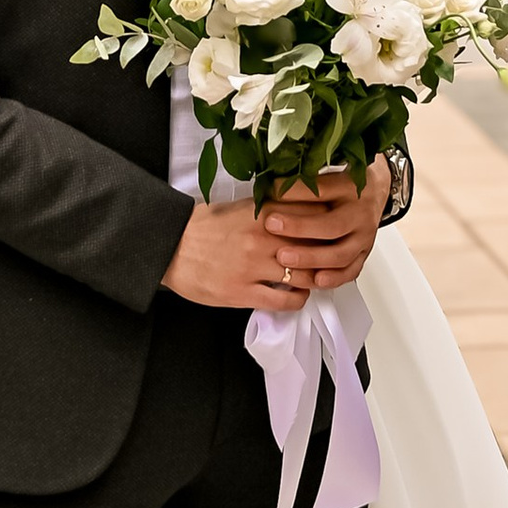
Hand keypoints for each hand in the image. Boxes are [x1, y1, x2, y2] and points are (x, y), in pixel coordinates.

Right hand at [161, 169, 378, 314]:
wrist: (170, 246)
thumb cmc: (204, 226)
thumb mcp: (240, 207)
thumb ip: (271, 208)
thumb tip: (302, 207)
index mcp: (263, 214)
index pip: (313, 215)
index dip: (330, 222)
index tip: (336, 227)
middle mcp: (263, 239)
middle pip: (315, 247)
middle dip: (328, 252)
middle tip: (334, 256)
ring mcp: (254, 268)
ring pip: (305, 276)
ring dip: (316, 279)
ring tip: (317, 278)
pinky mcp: (243, 293)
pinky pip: (284, 301)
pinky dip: (298, 300)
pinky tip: (298, 295)